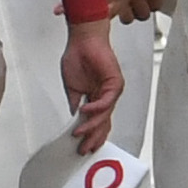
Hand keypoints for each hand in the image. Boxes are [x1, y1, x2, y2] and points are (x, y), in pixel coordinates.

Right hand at [59, 19, 124, 153]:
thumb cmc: (78, 57)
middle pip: (103, 123)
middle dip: (92, 137)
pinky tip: (85, 111)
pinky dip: (96, 108)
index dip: (91, 135)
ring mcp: (112, 90)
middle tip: (83, 148)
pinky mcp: (115, 82)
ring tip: (80, 133)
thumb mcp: (72, 87)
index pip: (97, 122)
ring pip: (105, 115)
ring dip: (91, 126)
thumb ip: (75, 104)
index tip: (83, 146)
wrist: (83, 39)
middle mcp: (106, 96)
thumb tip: (74, 120)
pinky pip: (106, 101)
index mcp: (97, 97)